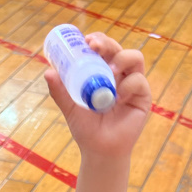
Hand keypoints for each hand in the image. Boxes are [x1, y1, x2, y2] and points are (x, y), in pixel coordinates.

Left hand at [45, 32, 150, 159]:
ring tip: (109, 70)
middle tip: (94, 47)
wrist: (98, 150)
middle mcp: (119, 75)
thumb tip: (48, 72)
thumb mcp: (70, 107)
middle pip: (118, 49)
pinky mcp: (143, 97)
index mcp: (103, 72)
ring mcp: (132, 84)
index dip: (97, 40)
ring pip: (134, 58)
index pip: (104, 49)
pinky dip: (128, 85)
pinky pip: (138, 81)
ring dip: (121, 59)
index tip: (86, 40)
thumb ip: (60, 91)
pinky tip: (117, 97)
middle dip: (107, 43)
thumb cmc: (86, 128)